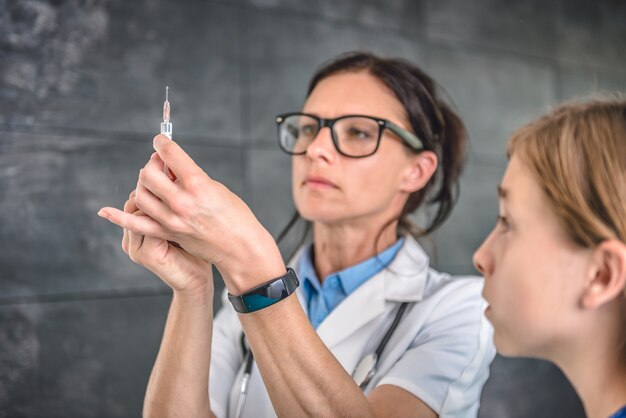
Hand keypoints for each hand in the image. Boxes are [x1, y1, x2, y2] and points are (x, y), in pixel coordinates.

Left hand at [99, 135, 284, 292]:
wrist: (240, 247)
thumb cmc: (235, 216)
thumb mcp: (216, 188)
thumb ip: (191, 177)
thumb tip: (171, 167)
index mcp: (198, 184)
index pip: (170, 155)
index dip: (162, 143)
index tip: (161, 140)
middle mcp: (182, 202)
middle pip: (149, 174)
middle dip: (152, 164)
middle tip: (160, 165)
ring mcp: (172, 220)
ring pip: (141, 195)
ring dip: (144, 184)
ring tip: (154, 183)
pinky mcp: (168, 233)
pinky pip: (137, 224)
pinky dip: (119, 216)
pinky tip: (106, 211)